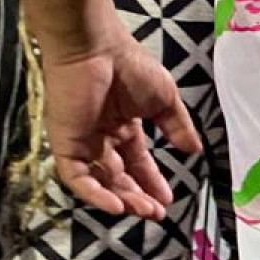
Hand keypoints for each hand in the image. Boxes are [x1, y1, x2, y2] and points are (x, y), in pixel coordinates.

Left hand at [40, 30, 200, 219]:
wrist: (95, 47)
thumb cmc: (128, 64)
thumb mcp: (165, 100)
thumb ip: (178, 127)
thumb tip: (194, 150)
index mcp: (122, 125)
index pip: (137, 163)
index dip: (152, 182)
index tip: (167, 199)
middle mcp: (100, 136)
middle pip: (118, 177)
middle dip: (138, 196)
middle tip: (156, 212)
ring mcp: (81, 141)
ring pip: (99, 181)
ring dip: (121, 199)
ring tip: (143, 210)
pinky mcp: (65, 142)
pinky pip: (77, 177)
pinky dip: (95, 194)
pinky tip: (117, 205)